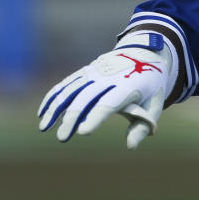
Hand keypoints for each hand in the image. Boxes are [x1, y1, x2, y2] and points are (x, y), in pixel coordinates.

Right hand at [37, 31, 176, 148]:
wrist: (146, 53)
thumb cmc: (152, 85)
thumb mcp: (155, 104)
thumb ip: (143, 125)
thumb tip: (130, 146)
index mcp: (128, 86)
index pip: (109, 103)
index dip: (96, 116)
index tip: (83, 132)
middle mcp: (109, 77)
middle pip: (86, 97)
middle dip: (72, 118)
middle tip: (62, 137)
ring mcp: (95, 72)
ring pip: (71, 89)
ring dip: (56, 108)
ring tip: (44, 127)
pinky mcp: (87, 71)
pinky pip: (67, 83)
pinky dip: (54, 96)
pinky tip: (43, 113)